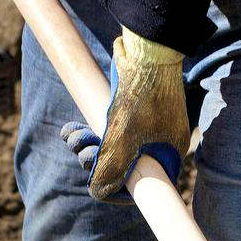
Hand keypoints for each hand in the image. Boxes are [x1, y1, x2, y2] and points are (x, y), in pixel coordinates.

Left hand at [61, 28, 190, 202]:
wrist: (146, 47)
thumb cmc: (139, 95)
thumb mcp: (121, 140)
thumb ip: (110, 170)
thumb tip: (99, 193)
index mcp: (169, 150)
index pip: (146, 184)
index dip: (120, 190)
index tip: (99, 186)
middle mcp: (159, 138)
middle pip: (124, 164)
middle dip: (96, 161)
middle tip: (82, 153)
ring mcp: (146, 121)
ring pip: (111, 145)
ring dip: (87, 145)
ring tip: (71, 136)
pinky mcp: (131, 106)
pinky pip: (108, 127)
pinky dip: (89, 129)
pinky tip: (71, 128)